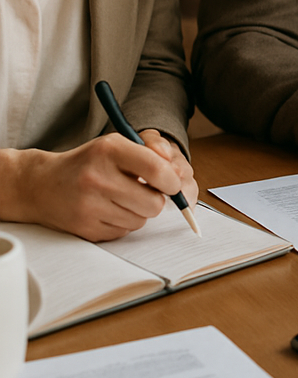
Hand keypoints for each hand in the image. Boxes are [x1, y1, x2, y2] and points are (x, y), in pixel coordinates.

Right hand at [2, 132, 197, 241]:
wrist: (40, 185)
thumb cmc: (88, 163)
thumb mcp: (117, 145)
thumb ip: (151, 152)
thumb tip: (177, 173)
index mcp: (109, 150)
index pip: (156, 169)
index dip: (171, 180)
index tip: (172, 183)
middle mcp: (97, 177)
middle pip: (154, 203)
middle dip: (156, 199)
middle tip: (145, 191)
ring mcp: (89, 205)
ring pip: (141, 220)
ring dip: (139, 211)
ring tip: (121, 198)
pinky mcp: (85, 228)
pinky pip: (124, 232)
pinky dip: (123, 222)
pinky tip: (107, 210)